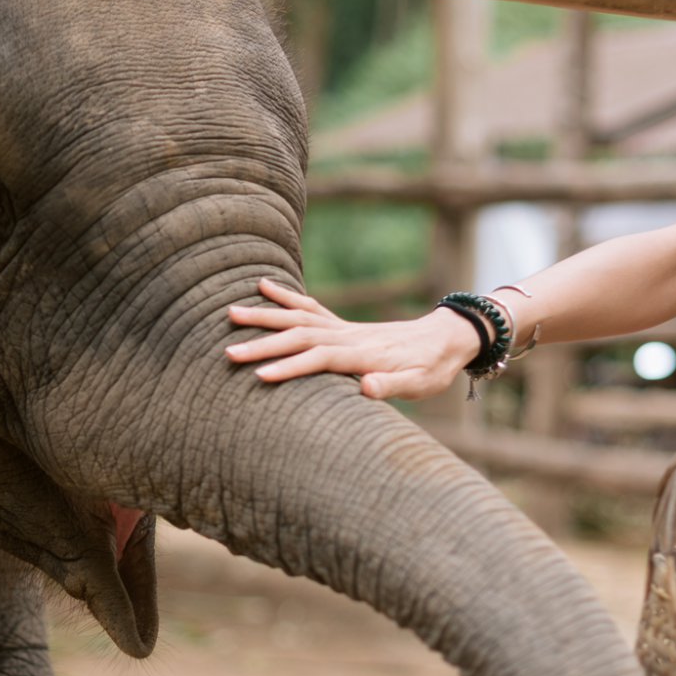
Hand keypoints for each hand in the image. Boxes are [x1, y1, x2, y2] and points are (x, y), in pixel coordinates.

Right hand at [224, 278, 479, 399]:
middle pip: (299, 336)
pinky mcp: (342, 325)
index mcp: (362, 355)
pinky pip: (308, 308)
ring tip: (229, 313)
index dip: (289, 367)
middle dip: (262, 343)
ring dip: (264, 316)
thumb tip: (365, 388)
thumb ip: (392, 385)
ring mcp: (343, 328)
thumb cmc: (432, 368)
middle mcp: (347, 336)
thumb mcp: (420, 384)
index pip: (318, 359)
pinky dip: (284, 297)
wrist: (447, 338)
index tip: (259, 374)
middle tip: (227, 351)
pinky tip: (262, 286)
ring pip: (297, 319)